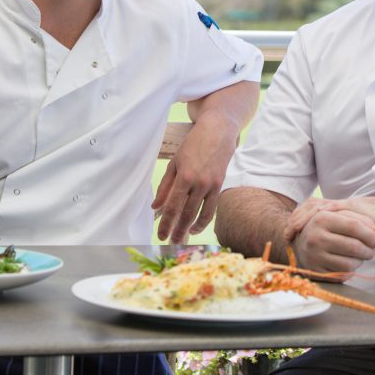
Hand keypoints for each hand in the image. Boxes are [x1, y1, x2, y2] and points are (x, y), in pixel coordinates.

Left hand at [153, 117, 239, 242]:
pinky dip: (204, 220)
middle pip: (186, 214)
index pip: (172, 206)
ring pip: (200, 214)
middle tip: (170, 242)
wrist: (218, 132)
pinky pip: (212, 208)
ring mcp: (211, 185)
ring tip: (183, 238)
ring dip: (191, 229)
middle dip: (177, 230)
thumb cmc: (193, 145)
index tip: (160, 235)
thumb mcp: (174, 163)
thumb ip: (164, 187)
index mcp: (184, 176)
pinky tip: (196, 226)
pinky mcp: (219, 186)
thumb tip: (155, 207)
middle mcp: (198, 183)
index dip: (166, 223)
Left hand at [286, 195, 374, 242]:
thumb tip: (342, 250)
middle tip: (287, 232)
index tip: (289, 232)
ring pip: (322, 208)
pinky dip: (326, 219)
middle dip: (298, 219)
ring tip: (296, 230)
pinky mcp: (359, 210)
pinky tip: (317, 226)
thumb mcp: (363, 230)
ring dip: (306, 219)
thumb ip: (351, 235)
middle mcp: (344, 205)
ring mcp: (350, 206)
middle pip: (313, 207)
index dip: (301, 219)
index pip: (316, 210)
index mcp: (343, 210)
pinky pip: (339, 212)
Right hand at [286, 200, 374, 273]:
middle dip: (369, 250)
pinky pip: (342, 275)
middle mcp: (316, 237)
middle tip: (372, 250)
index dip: (370, 234)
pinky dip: (350, 270)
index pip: (354, 226)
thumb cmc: (324, 228)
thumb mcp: (337, 216)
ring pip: (350, 264)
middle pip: (354, 247)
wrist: (300, 245)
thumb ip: (359, 219)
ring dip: (360, 261)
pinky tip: (347, 263)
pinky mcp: (316, 271)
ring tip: (359, 256)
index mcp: (321, 218)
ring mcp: (314, 256)